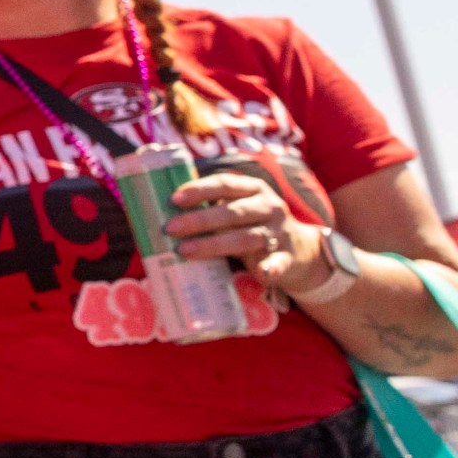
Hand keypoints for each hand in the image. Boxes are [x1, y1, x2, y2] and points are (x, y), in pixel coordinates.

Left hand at [165, 170, 302, 274]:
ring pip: (246, 237)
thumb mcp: (237, 209)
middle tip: (171, 228)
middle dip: (200, 219)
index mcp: (253, 190)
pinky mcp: (287, 257)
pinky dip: (270, 267)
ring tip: (186, 251)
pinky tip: (260, 273)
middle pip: (233, 212)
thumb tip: (157, 213)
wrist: (300, 249)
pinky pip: (278, 262)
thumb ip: (211, 208)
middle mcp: (269, 207)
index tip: (174, 198)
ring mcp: (279, 232)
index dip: (200, 189)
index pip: (226, 184)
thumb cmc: (252, 226)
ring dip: (215, 244)